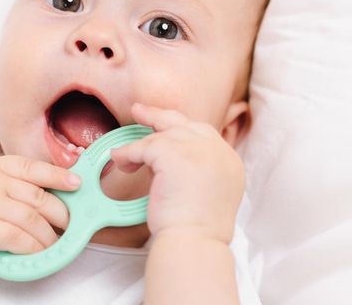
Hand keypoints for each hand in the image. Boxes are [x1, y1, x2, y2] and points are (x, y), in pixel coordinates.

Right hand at [0, 156, 80, 254]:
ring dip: (50, 236)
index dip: (59, 175)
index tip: (77, 184)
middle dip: (62, 214)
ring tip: (57, 245)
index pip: (34, 167)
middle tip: (71, 226)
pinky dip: (31, 246)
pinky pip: (14, 237)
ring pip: (31, 219)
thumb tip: (32, 189)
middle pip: (40, 197)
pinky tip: (37, 253)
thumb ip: (1, 177)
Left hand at [110, 103, 244, 243]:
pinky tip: (121, 162)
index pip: (204, 136)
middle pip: (186, 124)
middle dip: (160, 117)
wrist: (195, 241)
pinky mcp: (174, 153)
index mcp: (229, 162)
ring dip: (140, 144)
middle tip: (140, 111)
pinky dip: (129, 154)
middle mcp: (218, 151)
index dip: (181, 132)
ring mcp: (198, 148)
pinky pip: (144, 146)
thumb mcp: (209, 195)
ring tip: (123, 153)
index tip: (163, 132)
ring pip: (162, 135)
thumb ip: (200, 174)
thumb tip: (173, 168)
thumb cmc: (197, 231)